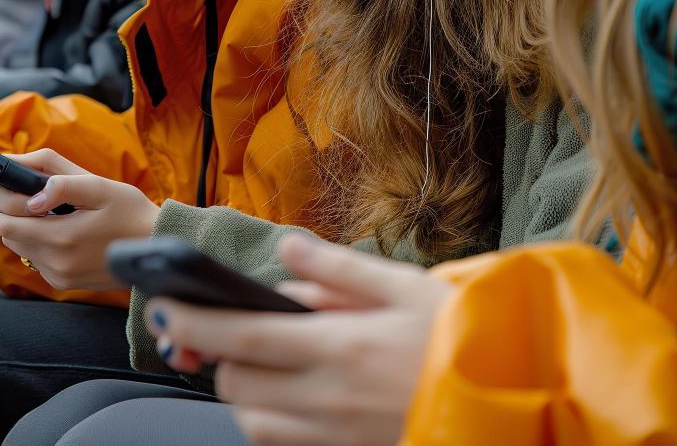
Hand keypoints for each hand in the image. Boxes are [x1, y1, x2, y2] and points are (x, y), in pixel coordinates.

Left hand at [0, 149, 159, 290]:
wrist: (157, 246)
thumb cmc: (131, 211)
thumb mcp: (99, 186)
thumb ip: (60, 183)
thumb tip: (29, 195)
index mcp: (63, 238)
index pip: (6, 223)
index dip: (5, 200)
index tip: (15, 185)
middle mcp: (57, 263)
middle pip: (8, 235)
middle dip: (15, 212)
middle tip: (38, 196)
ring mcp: (59, 276)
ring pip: (19, 247)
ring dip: (27, 228)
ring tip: (55, 213)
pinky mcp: (64, 282)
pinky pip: (36, 259)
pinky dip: (41, 242)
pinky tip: (66, 231)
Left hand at [148, 235, 451, 445]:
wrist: (512, 400)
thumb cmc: (461, 336)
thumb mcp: (407, 286)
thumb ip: (339, 270)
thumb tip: (287, 250)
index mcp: (341, 346)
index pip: (242, 337)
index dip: (193, 324)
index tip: (164, 309)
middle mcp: (330, 398)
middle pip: (236, 384)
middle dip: (220, 356)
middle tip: (233, 330)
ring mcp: (335, 435)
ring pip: (252, 422)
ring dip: (245, 392)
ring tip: (269, 363)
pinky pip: (282, 445)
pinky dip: (271, 421)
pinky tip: (294, 396)